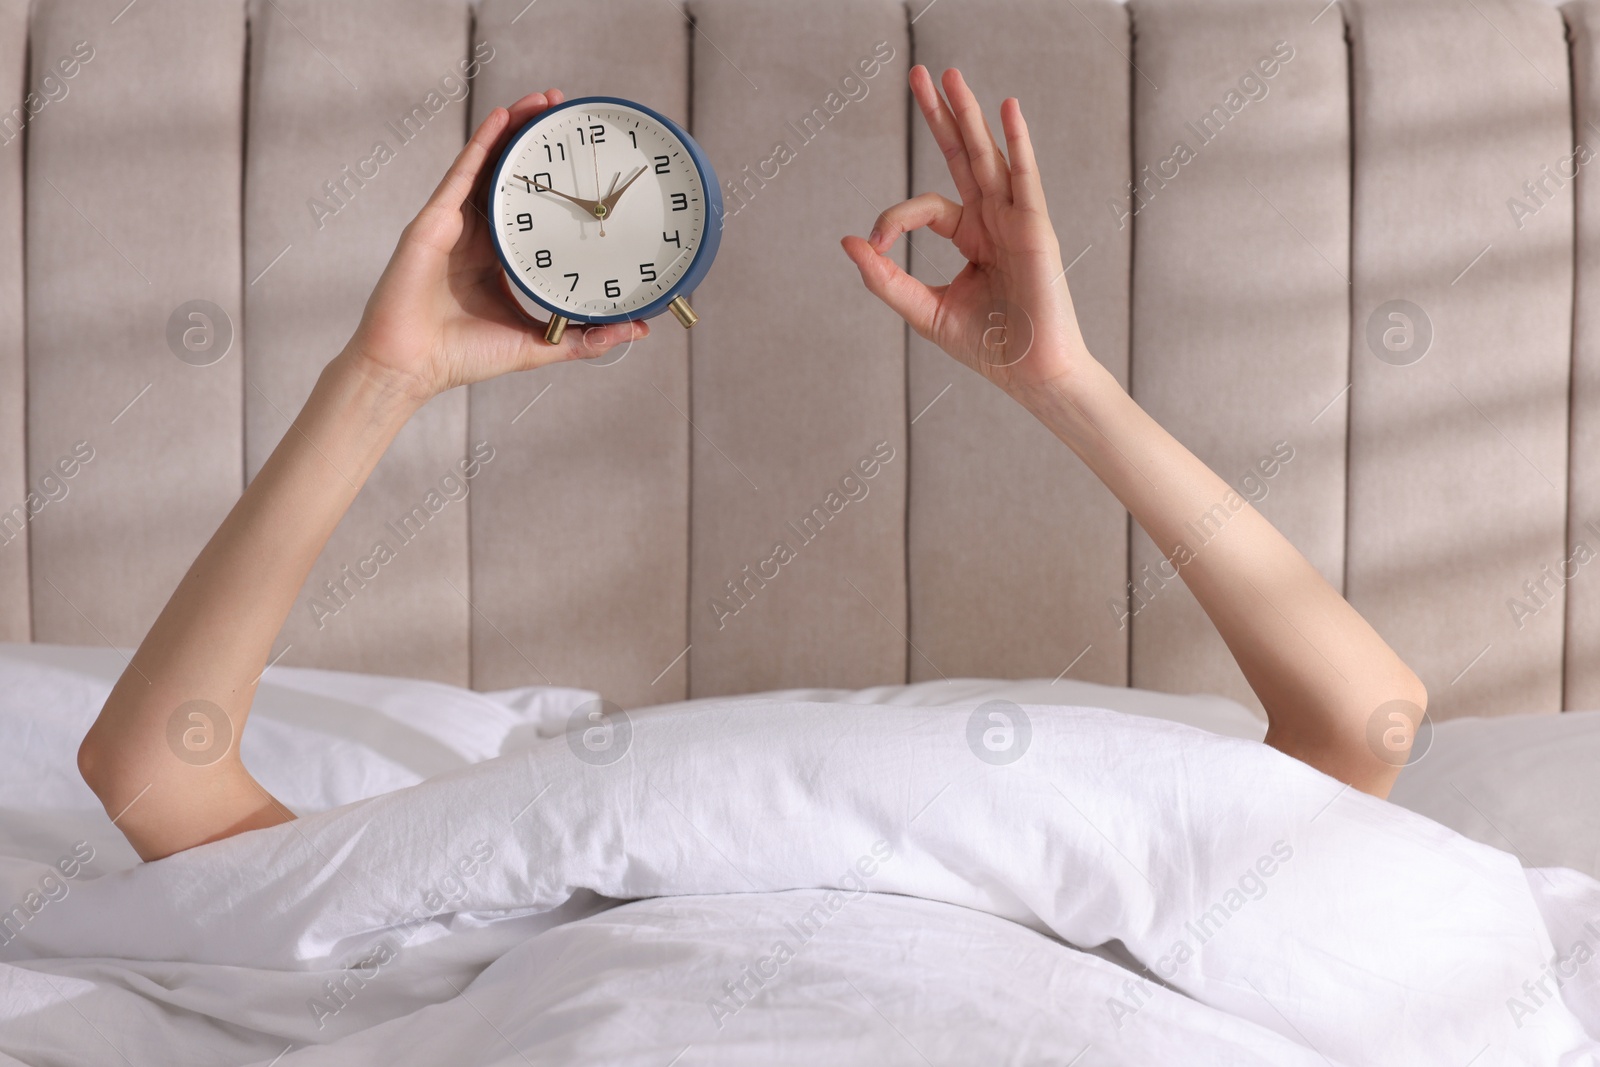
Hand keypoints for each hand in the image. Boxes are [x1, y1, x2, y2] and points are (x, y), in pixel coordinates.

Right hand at [345, 90, 648, 403]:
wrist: (411, 366)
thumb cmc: (463, 357)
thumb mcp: (539, 344)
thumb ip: (586, 337)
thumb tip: (638, 328)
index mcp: (498, 257)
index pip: (531, 208)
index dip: (555, 181)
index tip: (584, 159)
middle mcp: (476, 234)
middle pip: (510, 175)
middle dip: (536, 141)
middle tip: (567, 111)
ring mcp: (453, 223)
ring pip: (488, 164)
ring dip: (514, 129)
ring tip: (544, 101)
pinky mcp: (433, 220)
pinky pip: (461, 172)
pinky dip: (483, 142)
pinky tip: (503, 116)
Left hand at [841, 66, 1091, 395]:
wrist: (1030, 374)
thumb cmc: (988, 346)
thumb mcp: (923, 310)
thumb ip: (885, 278)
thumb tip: (849, 242)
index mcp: (970, 236)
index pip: (926, 206)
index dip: (893, 219)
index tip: (875, 247)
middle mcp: (993, 221)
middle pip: (963, 157)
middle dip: (941, 117)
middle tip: (920, 74)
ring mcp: (1016, 221)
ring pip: (989, 158)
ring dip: (970, 116)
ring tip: (951, 76)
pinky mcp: (1036, 229)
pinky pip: (1025, 178)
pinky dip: (1018, 144)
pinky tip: (1008, 110)